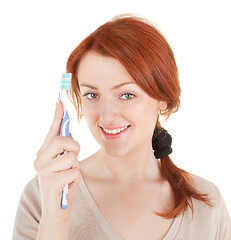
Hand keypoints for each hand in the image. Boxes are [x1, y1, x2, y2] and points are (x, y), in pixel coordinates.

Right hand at [34, 101, 80, 220]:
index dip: (58, 116)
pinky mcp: (51, 182)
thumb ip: (65, 149)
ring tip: (68, 175)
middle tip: (72, 158)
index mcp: (44, 152)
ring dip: (75, 167)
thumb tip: (69, 132)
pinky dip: (75, 179)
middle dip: (74, 148)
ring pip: (71, 157)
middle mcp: (40, 159)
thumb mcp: (65, 163)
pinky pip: (73, 172)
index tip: (60, 101)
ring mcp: (43, 171)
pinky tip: (67, 185)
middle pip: (63, 140)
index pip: (52, 130)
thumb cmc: (63, 183)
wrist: (56, 210)